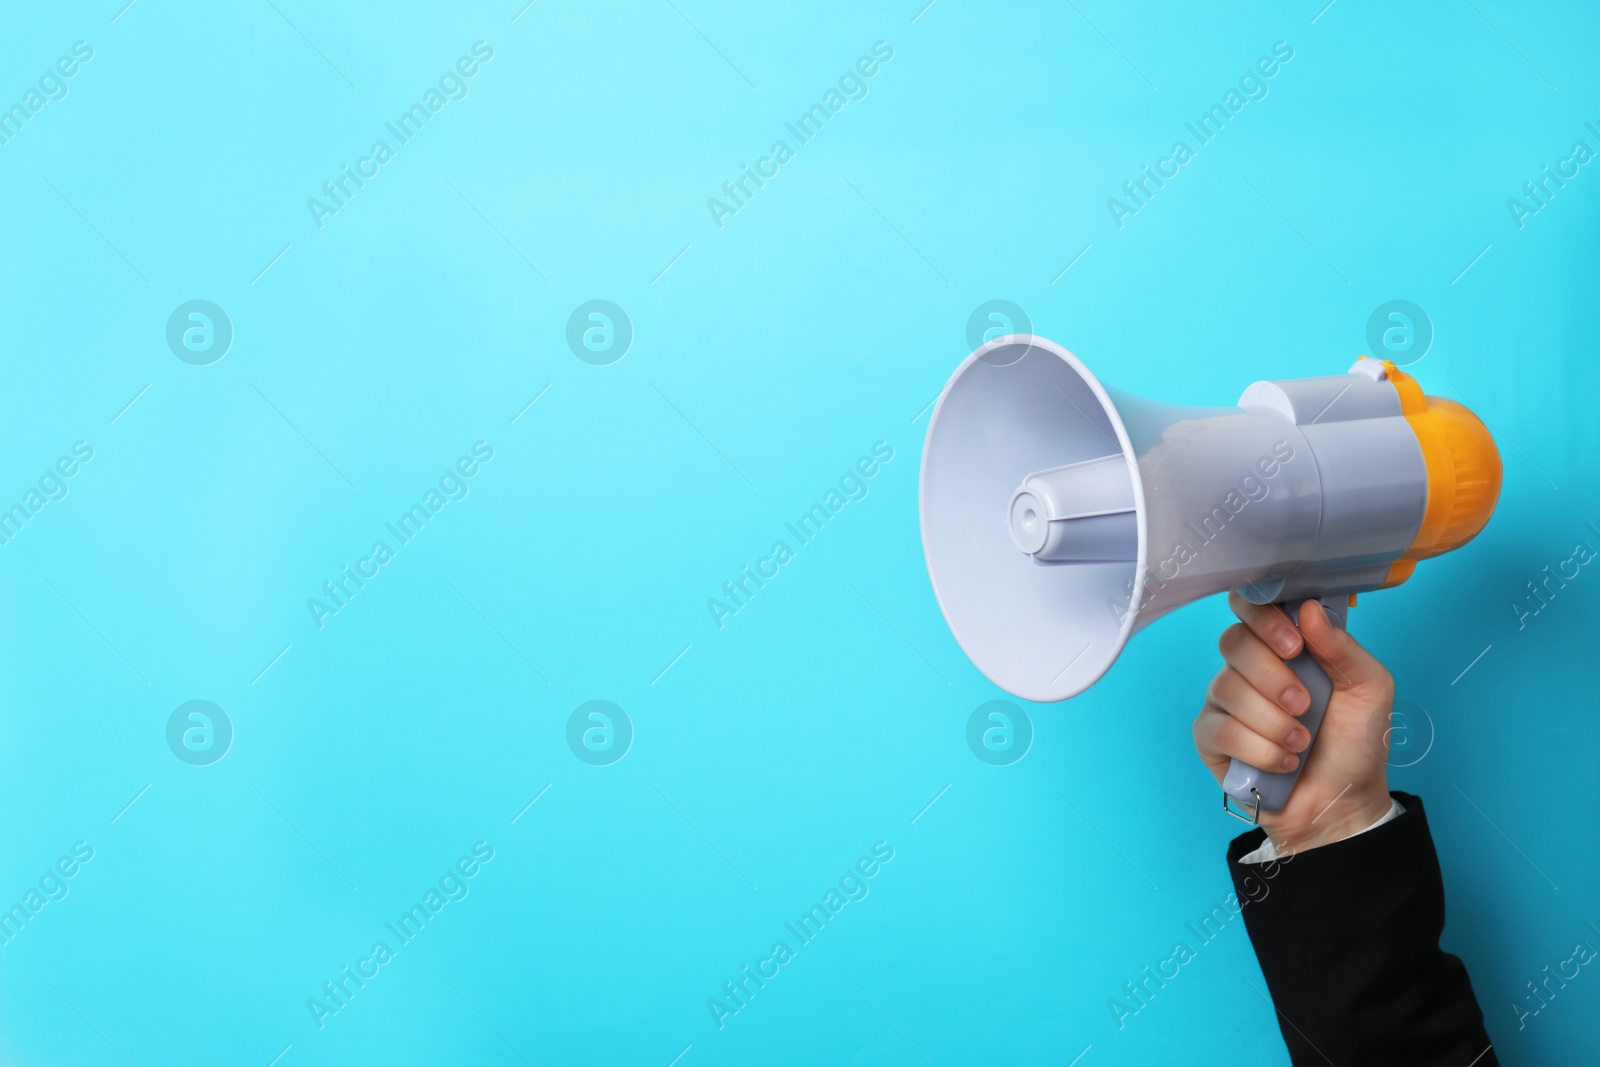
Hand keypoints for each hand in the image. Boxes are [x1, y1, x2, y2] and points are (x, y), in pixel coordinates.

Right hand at [1193, 592, 1394, 852]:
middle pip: (1234, 642)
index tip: (1293, 644)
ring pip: (1228, 688)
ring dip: (1273, 721)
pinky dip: (1259, 748)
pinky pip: (1220, 729)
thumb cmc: (1356, 742)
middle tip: (1305, 705)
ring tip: (1301, 743)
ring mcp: (1225, 701)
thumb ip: (1342, 647)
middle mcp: (1248, 666)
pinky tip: (1282, 763)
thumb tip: (1308, 609)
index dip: (1263, 616)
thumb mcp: (1368, 689)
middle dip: (1273, 677)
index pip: (1251, 605)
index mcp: (1284, 645)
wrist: (1343, 802)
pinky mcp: (1210, 737)